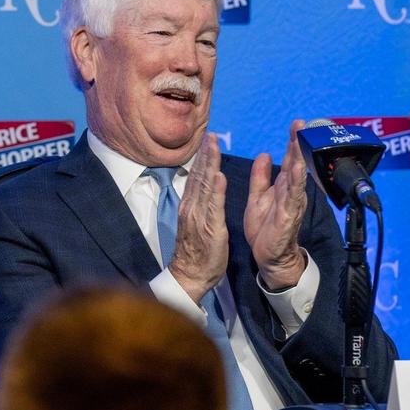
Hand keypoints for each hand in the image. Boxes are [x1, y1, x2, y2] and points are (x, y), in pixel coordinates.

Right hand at [168, 133, 228, 302]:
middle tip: (210, 135)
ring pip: (204, 186)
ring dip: (209, 165)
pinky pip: (213, 207)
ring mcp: (198, 217)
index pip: (196, 178)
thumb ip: (201, 204)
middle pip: (198, 177)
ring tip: (213, 146)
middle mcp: (191, 208)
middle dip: (205, 155)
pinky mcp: (208, 229)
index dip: (203, 158)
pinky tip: (219, 176)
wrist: (189, 275)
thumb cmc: (196, 252)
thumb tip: (206, 186)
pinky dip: (216, 190)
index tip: (208, 140)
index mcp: (190, 206)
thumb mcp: (197, 224)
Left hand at [245, 120, 308, 290]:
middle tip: (300, 123)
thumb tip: (264, 155)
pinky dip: (296, 183)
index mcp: (282, 187)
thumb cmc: (265, 228)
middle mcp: (290, 193)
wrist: (268, 256)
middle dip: (298, 144)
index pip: (289, 160)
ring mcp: (291, 204)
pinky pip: (293, 197)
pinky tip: (297, 170)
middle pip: (296, 164)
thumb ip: (261, 178)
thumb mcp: (259, 198)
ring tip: (299, 141)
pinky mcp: (288, 217)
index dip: (292, 142)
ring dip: (299, 158)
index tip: (296, 124)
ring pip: (297, 177)